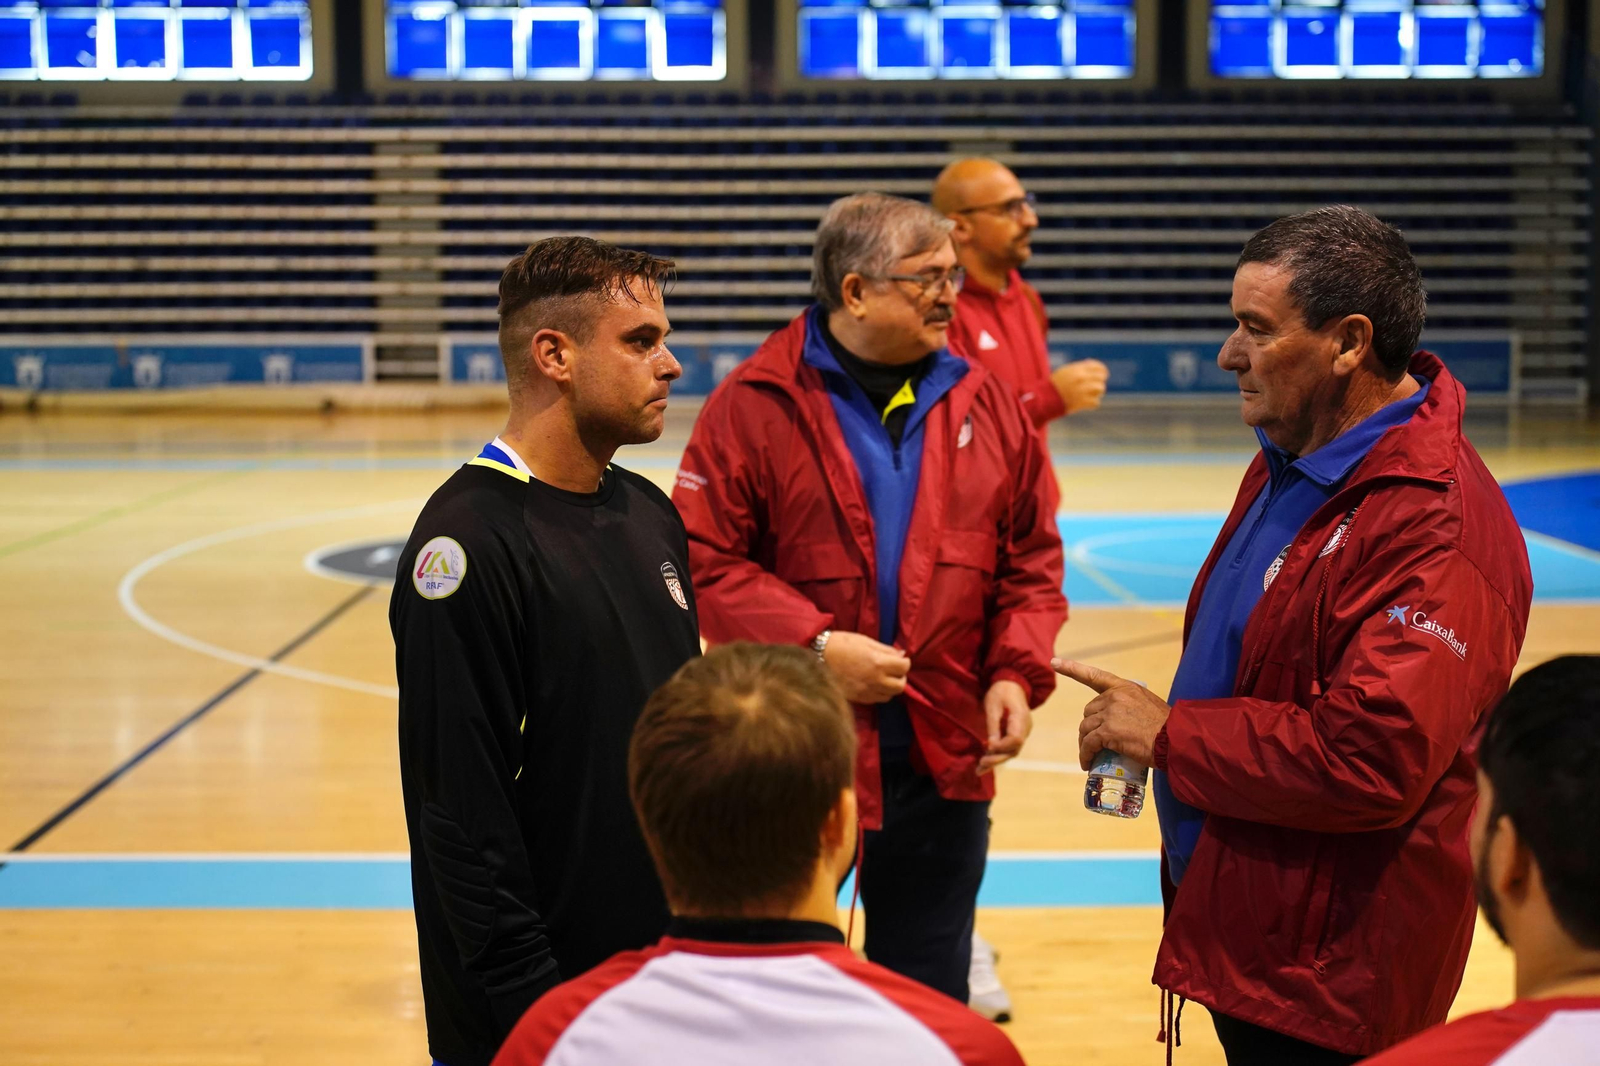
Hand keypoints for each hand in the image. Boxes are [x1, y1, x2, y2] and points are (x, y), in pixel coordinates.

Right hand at [822, 631, 910, 703]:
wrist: (816, 657)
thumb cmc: (841, 644)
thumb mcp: (865, 641)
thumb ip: (886, 649)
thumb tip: (902, 655)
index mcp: (878, 662)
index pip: (904, 667)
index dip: (904, 662)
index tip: (899, 659)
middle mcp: (875, 680)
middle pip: (901, 686)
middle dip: (900, 677)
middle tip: (893, 670)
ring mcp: (866, 691)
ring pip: (890, 696)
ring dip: (890, 687)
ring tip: (882, 678)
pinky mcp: (858, 699)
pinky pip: (877, 700)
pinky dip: (879, 693)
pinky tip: (872, 684)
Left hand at [979, 679, 1031, 773]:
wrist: (1012, 683)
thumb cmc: (1001, 691)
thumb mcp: (993, 705)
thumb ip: (993, 725)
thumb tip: (991, 746)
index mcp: (1021, 718)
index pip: (1016, 739)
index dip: (1002, 746)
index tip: (988, 747)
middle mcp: (1025, 728)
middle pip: (1014, 749)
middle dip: (998, 758)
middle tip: (981, 763)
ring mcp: (1022, 732)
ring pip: (1011, 752)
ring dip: (996, 761)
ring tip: (979, 770)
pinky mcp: (1016, 735)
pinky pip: (1008, 748)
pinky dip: (997, 756)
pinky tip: (984, 767)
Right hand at [1051, 360, 1108, 414]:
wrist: (1044, 399)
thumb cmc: (1055, 385)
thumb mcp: (1065, 371)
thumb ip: (1079, 368)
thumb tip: (1091, 364)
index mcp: (1077, 369)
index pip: (1098, 366)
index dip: (1102, 370)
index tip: (1103, 374)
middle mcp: (1082, 378)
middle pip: (1101, 377)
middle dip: (1100, 381)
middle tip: (1096, 385)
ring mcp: (1083, 390)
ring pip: (1101, 388)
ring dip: (1098, 392)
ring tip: (1092, 394)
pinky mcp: (1082, 402)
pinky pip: (1096, 402)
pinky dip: (1093, 403)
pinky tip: (1087, 403)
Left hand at [1051, 657, 1169, 769]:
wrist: (1177, 740)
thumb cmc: (1168, 729)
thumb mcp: (1149, 707)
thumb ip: (1131, 707)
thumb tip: (1121, 721)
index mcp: (1126, 687)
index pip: (1095, 676)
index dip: (1073, 669)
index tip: (1055, 662)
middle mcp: (1116, 696)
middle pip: (1089, 711)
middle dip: (1089, 727)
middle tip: (1095, 744)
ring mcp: (1111, 713)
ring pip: (1086, 728)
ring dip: (1085, 743)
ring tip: (1090, 757)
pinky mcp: (1109, 731)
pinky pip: (1089, 743)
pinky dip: (1085, 754)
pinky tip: (1087, 764)